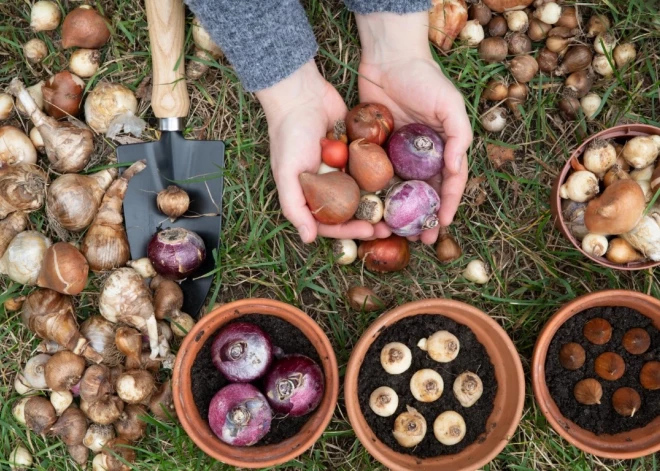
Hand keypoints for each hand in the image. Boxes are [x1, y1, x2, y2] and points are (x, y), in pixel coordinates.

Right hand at [256, 61, 381, 242]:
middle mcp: (328, 185)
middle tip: (390, 227)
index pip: (331, 222)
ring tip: (399, 210)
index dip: (349, 231)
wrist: (302, 94)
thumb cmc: (289, 135)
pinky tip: (402, 184)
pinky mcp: (358, 151)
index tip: (368, 231)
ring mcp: (344, 168)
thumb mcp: (287, 174)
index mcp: (310, 194)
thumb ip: (295, 207)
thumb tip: (308, 239)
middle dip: (370, 221)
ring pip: (366, 192)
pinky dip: (384, 177)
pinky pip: (373, 168)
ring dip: (381, 203)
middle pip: (352, 211)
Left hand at [355, 11, 472, 244]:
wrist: (388, 58)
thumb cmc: (424, 78)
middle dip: (424, 218)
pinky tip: (373, 211)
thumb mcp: (450, 104)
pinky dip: (377, 194)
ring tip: (396, 232)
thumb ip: (459, 136)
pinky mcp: (376, 149)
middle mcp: (422, 155)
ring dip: (400, 213)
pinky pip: (377, 176)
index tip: (441, 225)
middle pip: (425, 193)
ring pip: (401, 190)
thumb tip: (457, 169)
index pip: (450, 183)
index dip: (447, 205)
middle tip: (421, 239)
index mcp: (444, 147)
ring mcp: (398, 154)